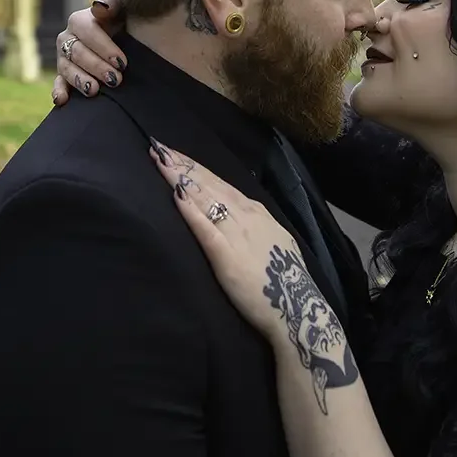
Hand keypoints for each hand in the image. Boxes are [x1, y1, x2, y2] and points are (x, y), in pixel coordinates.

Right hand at [51, 0, 126, 104]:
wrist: (124, 41)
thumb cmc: (124, 24)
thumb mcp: (123, 11)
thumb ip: (112, 5)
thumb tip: (99, 7)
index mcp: (80, 20)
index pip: (87, 31)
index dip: (104, 47)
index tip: (122, 62)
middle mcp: (68, 38)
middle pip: (77, 52)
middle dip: (96, 67)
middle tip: (115, 80)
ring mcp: (64, 58)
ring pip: (67, 68)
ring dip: (80, 80)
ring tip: (94, 90)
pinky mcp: (63, 76)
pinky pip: (58, 84)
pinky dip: (58, 91)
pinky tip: (62, 100)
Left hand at [149, 140, 358, 410]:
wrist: (298, 309)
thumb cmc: (282, 282)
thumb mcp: (272, 241)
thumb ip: (253, 225)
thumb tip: (237, 209)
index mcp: (256, 212)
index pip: (220, 183)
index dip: (196, 167)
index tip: (174, 153)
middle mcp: (246, 215)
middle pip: (208, 184)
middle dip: (183, 165)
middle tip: (158, 147)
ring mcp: (236, 233)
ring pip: (205, 198)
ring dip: (181, 178)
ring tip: (161, 161)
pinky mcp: (225, 255)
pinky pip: (205, 228)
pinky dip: (190, 210)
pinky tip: (176, 195)